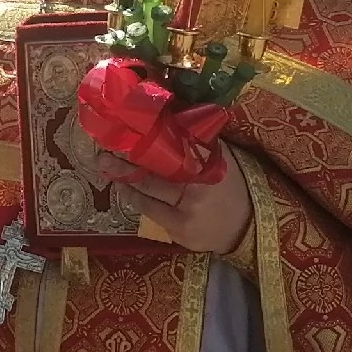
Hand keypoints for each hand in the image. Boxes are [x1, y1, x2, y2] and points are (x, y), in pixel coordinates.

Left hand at [86, 143, 252, 255]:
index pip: (172, 154)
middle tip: (102, 156)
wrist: (249, 228)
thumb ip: (198, 144)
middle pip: (152, 178)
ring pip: (147, 198)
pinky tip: (126, 191)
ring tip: (107, 170)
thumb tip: (170, 117)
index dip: (146, 146)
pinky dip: (138, 201)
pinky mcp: (179, 235)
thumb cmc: (234, 187)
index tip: (127, 134)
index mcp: (210, 169)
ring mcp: (186, 217)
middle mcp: (197, 193)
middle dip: (124, 167)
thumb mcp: (223, 160)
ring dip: (125, 184)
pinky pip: (152, 215)